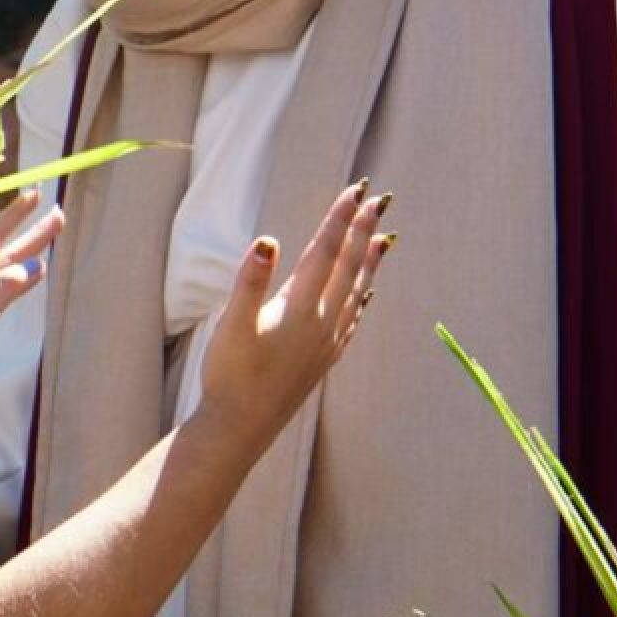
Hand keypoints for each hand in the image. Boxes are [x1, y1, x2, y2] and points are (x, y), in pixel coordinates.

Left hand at [0, 188, 61, 430]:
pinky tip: (26, 282)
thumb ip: (0, 290)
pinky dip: (17, 280)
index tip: (36, 194)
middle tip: (56, 216)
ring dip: (24, 253)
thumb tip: (32, 266)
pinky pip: (0, 291)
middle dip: (28, 232)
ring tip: (46, 241)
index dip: (14, 216)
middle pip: (1, 251)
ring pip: (1, 270)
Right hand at [200, 182, 390, 443]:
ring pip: (356, 291)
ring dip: (370, 261)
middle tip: (379, 200)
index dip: (340, 219)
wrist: (242, 426)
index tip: (355, 190)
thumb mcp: (232, 324)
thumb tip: (268, 241)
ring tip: (385, 237)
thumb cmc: (231, 374)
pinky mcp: (324, 359)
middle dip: (363, 230)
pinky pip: (352, 319)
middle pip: (349, 266)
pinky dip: (362, 298)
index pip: (326, 252)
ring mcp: (326, 341)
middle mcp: (321, 321)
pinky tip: (366, 293)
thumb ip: (251, 281)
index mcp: (299, 307)